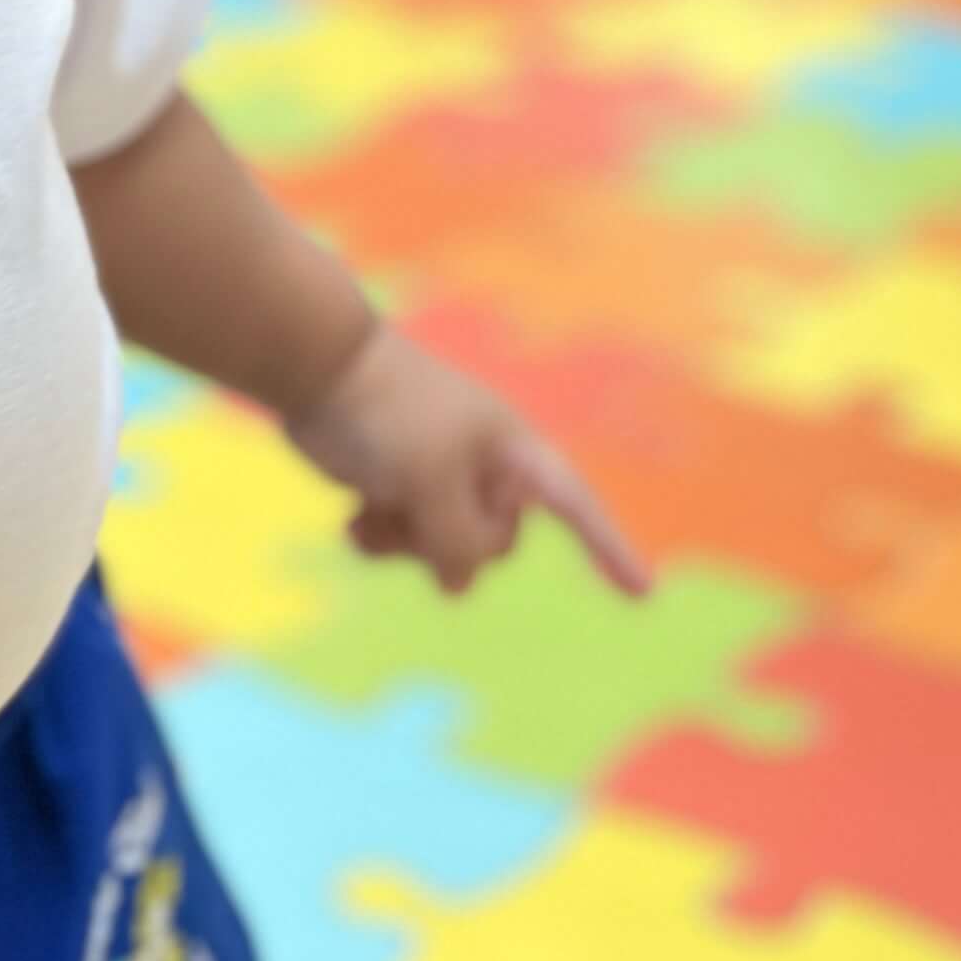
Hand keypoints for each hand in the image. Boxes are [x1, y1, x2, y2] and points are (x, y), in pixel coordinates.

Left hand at [284, 322, 650, 600]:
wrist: (317, 369)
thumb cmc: (388, 412)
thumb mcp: (433, 482)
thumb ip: (459, 540)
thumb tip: (457, 583)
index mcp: (513, 452)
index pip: (575, 507)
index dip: (610, 549)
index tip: (644, 592)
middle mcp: (486, 470)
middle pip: (494, 544)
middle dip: (450, 541)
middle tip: (410, 499)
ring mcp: (441, 481)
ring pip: (444, 551)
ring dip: (406, 542)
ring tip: (372, 506)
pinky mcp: (399, 489)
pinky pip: (405, 544)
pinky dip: (381, 538)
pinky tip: (353, 518)